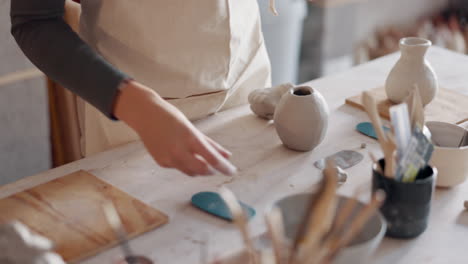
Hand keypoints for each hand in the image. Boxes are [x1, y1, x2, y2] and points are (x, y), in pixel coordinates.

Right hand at [114, 81, 236, 175]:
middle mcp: (179, 151)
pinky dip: (185, 164)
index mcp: (190, 138)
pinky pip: (179, 168)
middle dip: (213, 171)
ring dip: (200, 170)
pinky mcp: (161, 162)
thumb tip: (227, 155)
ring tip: (203, 162)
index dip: (224, 167)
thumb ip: (210, 144)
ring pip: (191, 172)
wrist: (145, 115)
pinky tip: (183, 154)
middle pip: (202, 170)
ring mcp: (169, 158)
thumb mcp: (193, 128)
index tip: (232, 170)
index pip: (212, 159)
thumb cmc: (170, 117)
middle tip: (218, 168)